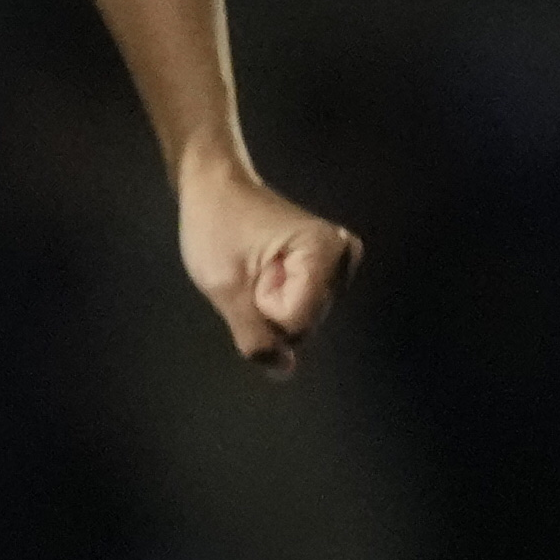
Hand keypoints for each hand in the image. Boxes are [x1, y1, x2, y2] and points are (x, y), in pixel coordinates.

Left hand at [175, 150, 360, 375]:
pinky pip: (299, 309)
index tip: (249, 271)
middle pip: (303, 323)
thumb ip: (254, 334)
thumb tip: (282, 370)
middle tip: (249, 269)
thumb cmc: (215, 228)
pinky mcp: (329, 272)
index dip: (261, 307)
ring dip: (269, 305)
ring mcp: (340, 266)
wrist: (216, 189)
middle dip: (267, 309)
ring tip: (255, 268)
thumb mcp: (224, 287)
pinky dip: (274, 299)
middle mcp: (345, 258)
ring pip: (301, 321)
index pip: (296, 322)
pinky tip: (265, 272)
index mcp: (326, 251)